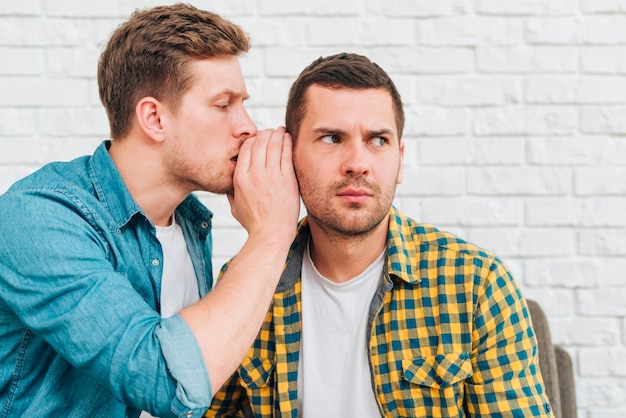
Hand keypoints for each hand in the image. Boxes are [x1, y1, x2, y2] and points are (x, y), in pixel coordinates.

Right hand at [227, 127, 299, 241]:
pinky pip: (287, 154)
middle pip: (259, 142)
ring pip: (273, 144)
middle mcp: (254, 175)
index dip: (253, 139)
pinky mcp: (287, 180)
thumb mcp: (234, 205)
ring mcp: (272, 177)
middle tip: (272, 132)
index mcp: (240, 179)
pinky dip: (288, 142)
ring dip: (278, 134)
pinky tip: (289, 138)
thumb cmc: (253, 223)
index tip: (259, 138)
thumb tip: (230, 178)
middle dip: (266, 133)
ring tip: (281, 131)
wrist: (271, 234)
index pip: (245, 148)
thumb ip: (232, 190)